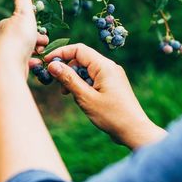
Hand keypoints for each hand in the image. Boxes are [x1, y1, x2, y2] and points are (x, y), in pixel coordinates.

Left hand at [0, 0, 48, 76]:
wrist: (8, 68)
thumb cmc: (17, 40)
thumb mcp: (24, 13)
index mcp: (2, 27)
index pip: (19, 24)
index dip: (33, 28)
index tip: (43, 35)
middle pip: (20, 39)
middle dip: (34, 41)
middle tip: (44, 46)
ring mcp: (0, 58)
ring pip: (19, 53)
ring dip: (33, 53)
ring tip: (42, 57)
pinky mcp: (4, 71)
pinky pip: (18, 65)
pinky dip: (28, 65)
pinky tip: (34, 66)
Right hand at [43, 43, 166, 148]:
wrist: (134, 131)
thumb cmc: (112, 115)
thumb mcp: (86, 97)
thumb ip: (69, 79)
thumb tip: (53, 65)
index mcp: (104, 66)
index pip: (78, 50)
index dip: (60, 53)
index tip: (46, 63)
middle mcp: (109, 67)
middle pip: (81, 59)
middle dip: (66, 68)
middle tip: (56, 83)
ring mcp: (112, 76)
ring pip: (86, 69)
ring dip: (73, 78)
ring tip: (67, 94)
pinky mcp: (112, 85)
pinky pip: (93, 78)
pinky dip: (82, 84)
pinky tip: (79, 97)